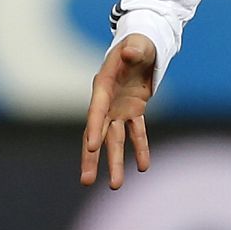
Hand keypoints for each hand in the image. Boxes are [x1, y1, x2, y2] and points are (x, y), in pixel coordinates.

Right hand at [80, 34, 157, 189]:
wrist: (142, 45)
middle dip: (92, 158)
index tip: (92, 146)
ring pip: (115, 139)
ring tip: (116, 186)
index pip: (97, 111)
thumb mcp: (137, 44)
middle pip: (97, 134)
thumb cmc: (137, 43)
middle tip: (86, 182)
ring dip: (116, 161)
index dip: (94, 128)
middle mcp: (107, 101)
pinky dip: (140, 147)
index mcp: (103, 86)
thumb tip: (130, 52)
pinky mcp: (134, 110)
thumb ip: (134, 50)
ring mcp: (119, 108)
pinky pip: (137, 131)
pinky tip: (143, 167)